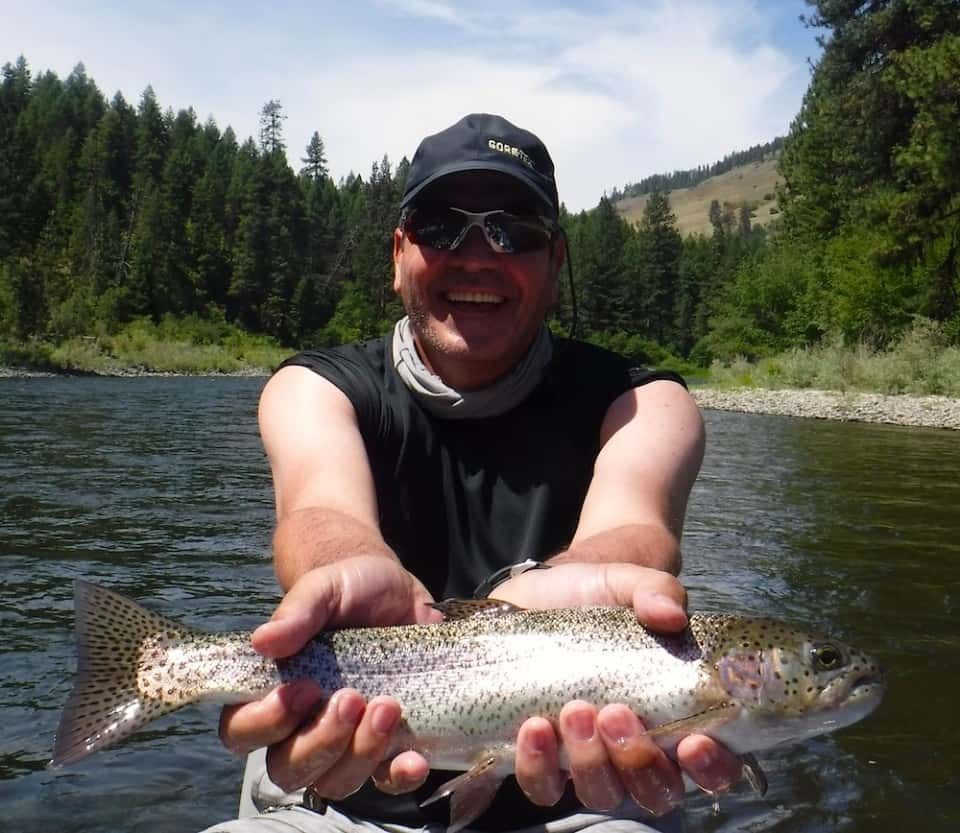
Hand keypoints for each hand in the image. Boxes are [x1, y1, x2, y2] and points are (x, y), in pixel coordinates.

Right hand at [218, 555, 441, 797]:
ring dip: (360, 754)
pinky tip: (414, 759)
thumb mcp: (323, 589)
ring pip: (336, 782)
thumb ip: (296, 612)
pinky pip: (387, 781)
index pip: (242, 731)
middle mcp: (301, 727)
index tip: (303, 689)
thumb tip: (262, 640)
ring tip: (388, 707)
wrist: (398, 592)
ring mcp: (345, 742)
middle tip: (352, 697)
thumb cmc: (347, 590)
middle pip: (289, 769)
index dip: (265, 723)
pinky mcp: (387, 745)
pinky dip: (399, 776)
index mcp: (272, 691)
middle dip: (320, 742)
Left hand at [492, 562, 742, 812]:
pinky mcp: (541, 757)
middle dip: (638, 760)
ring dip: (590, 762)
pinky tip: (534, 728)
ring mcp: (589, 758)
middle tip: (616, 712)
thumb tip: (671, 614)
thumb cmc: (597, 595)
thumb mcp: (629, 583)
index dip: (712, 767)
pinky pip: (542, 786)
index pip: (713, 765)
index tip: (694, 741)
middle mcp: (638, 749)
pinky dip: (538, 767)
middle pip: (656, 790)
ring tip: (574, 710)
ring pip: (601, 792)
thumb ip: (656, 591)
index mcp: (678, 716)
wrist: (538, 592)